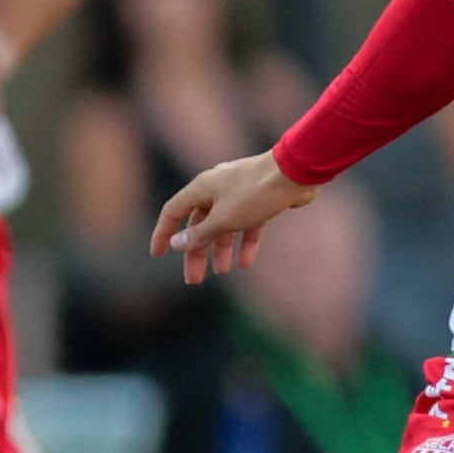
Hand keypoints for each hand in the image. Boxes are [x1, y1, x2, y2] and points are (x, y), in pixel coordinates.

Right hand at [152, 153, 318, 284]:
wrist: (295, 173)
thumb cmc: (255, 193)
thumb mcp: (224, 218)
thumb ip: (200, 233)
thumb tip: (176, 243)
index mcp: (201, 188)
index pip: (173, 212)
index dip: (163, 234)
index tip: (158, 255)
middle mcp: (217, 188)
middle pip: (199, 224)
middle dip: (197, 252)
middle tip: (194, 279)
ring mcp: (239, 193)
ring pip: (224, 225)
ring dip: (221, 249)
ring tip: (222, 272)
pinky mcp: (260, 199)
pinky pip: (247, 223)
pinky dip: (245, 242)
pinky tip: (246, 262)